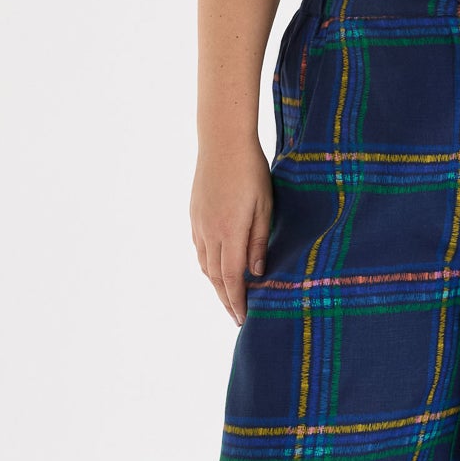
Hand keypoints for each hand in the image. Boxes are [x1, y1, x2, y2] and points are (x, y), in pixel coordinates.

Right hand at [190, 136, 273, 324]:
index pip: (231, 278)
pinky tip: (216, 268)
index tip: (243, 318)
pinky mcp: (194, 214)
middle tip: (236, 317)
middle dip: (226, 299)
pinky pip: (200, 248)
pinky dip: (208, 264)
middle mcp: (209, 232)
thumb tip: (255, 273)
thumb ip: (258, 240)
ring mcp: (199, 224)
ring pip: (205, 264)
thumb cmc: (251, 171)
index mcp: (229, 232)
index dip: (237, 301)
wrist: (222, 142)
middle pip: (215, 277)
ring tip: (229, 297)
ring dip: (216, 284)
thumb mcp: (264, 206)